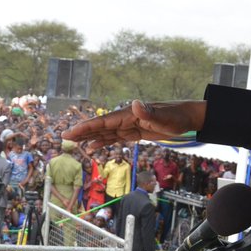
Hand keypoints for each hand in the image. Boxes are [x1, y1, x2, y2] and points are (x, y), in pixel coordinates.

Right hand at [62, 100, 205, 148]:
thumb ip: (148, 111)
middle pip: (99, 126)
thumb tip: (134, 103)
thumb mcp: (164, 117)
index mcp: (128, 115)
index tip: (70, 132)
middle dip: (81, 131)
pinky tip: (93, 147)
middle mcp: (125, 119)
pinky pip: (114, 138)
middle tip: (63, 136)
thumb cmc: (176, 117)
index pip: (102, 122)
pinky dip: (102, 142)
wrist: (187, 118)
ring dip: (89, 137)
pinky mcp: (134, 132)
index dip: (85, 127)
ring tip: (73, 142)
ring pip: (104, 132)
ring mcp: (129, 126)